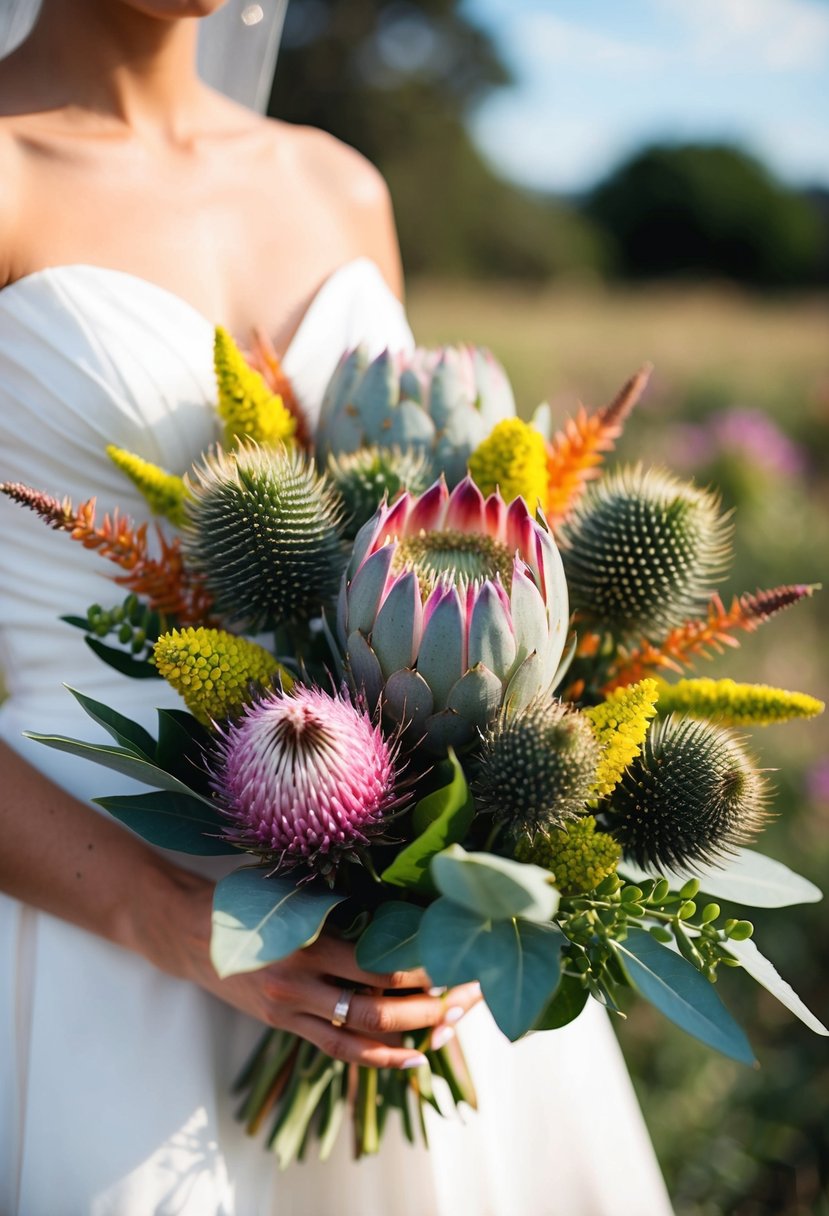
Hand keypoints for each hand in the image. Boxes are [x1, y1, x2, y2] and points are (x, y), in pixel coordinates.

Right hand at [146, 865, 481, 1069]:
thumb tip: (401, 917)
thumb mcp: (291, 897)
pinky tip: (406, 1056)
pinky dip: (373, 1056)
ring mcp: (288, 1010)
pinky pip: (334, 1048)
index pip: (375, 967)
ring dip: (405, 1038)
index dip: (418, 971)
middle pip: (375, 1009)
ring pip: (358, 1037)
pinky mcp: (282, 1024)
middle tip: (460, 1001)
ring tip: (442, 1036)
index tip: (451, 962)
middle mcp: (297, 985)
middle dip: (424, 1009)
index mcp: (304, 945)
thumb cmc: (244, 900)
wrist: (184, 931)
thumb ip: (338, 912)